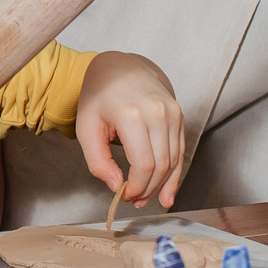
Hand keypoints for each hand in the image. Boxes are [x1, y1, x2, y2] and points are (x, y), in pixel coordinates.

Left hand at [75, 53, 186, 209]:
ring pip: (174, 161)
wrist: (120, 67)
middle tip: (133, 200)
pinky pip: (181, 152)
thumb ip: (98, 161)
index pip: (143, 164)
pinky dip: (175, 174)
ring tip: (147, 198)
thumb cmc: (100, 97)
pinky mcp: (180, 116)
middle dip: (148, 189)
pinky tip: (167, 192)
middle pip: (161, 166)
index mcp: (131, 114)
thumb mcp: (86, 128)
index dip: (136, 187)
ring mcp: (172, 113)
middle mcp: (157, 112)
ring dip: (162, 186)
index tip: (124, 195)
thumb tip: (117, 186)